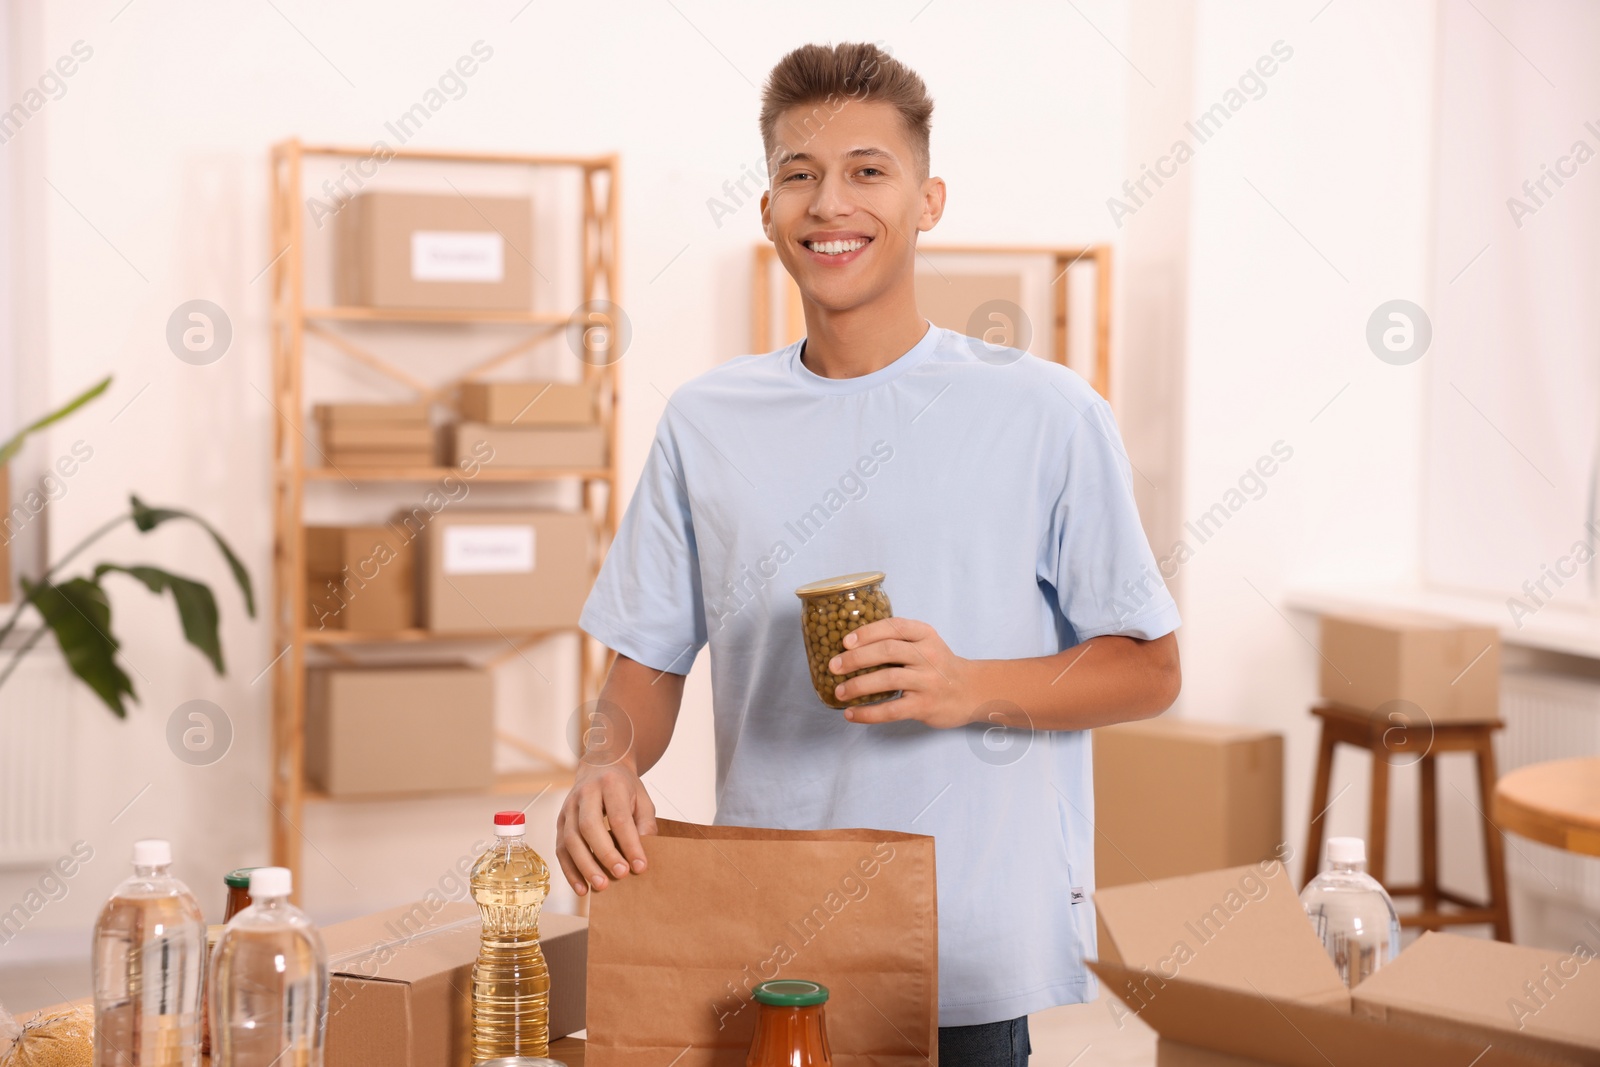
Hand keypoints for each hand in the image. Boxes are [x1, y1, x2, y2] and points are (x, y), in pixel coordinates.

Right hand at [555, 757, 656, 895]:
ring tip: (601, 886)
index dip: (630, 843)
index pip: (619, 817)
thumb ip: (646, 824)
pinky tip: (582, 888)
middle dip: (605, 854)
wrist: (600, 766)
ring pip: (570, 839)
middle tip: (621, 874)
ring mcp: (568, 807)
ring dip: (585, 866)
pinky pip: (561, 849)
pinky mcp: (560, 821)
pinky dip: (570, 871)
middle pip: (589, 827)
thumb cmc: (625, 788)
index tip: (641, 866)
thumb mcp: (642, 798)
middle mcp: (584, 794)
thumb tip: (642, 855)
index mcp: (610, 784)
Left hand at [828, 617, 975, 727]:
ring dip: (858, 685)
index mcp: (925, 635)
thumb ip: (898, 640)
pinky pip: (892, 709)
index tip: (846, 641)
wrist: (970, 691)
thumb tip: (851, 646)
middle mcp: (928, 655)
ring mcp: (927, 681)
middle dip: (856, 658)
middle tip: (834, 666)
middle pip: (887, 651)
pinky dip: (868, 713)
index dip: (868, 633)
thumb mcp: (926, 643)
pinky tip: (851, 714)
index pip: (894, 627)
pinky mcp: (924, 705)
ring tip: (840, 692)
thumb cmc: (938, 665)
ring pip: (887, 679)